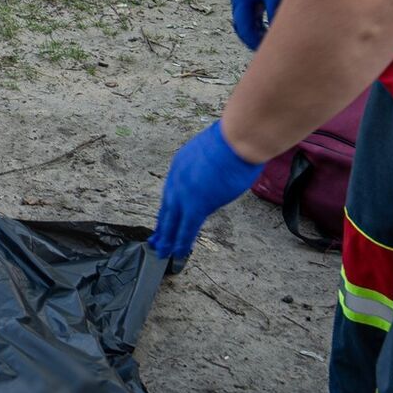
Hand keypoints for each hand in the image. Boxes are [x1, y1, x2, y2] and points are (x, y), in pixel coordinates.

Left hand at [151, 121, 263, 259]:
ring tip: (162, 251)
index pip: (172, 189)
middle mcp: (178, 177)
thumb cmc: (235, 139)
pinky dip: (180, 242)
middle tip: (156, 239)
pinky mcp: (197, 204)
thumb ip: (211, 164)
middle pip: (167, 206)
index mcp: (181, 163)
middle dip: (162, 224)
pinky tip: (176, 253)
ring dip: (167, 237)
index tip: (165, 215)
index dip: (169, 205)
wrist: (237, 139)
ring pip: (172, 219)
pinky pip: (186, 227)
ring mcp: (185, 192)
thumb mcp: (215, 150)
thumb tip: (217, 174)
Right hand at [230, 0, 294, 50]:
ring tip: (275, 40)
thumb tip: (280, 33)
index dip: (255, 42)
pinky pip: (258, 12)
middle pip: (245, 26)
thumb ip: (276, 13)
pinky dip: (265, 21)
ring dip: (261, 30)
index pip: (245, 29)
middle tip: (271, 50)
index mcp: (241, 0)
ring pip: (252, 19)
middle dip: (256, 39)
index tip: (268, 52)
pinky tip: (277, 25)